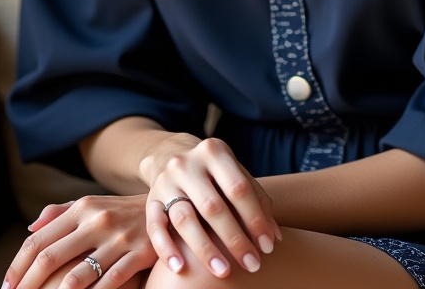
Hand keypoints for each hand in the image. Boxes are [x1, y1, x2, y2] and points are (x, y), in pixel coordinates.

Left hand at [5, 195, 156, 288]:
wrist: (169, 203)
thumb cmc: (122, 211)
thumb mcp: (92, 204)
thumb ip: (60, 213)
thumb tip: (30, 228)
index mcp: (82, 208)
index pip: (38, 240)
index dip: (17, 266)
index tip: (6, 286)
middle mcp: (97, 220)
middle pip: (50, 257)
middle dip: (27, 285)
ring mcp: (118, 238)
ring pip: (76, 276)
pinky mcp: (137, 254)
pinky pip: (108, 284)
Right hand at [143, 136, 280, 277]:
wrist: (171, 156)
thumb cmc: (214, 173)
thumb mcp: (234, 174)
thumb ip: (256, 199)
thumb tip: (274, 236)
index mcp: (214, 151)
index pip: (238, 188)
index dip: (255, 219)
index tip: (268, 247)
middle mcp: (187, 164)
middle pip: (213, 207)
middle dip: (235, 239)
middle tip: (252, 265)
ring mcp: (166, 182)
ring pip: (184, 219)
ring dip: (206, 249)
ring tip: (224, 272)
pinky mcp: (149, 201)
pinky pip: (156, 228)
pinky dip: (167, 250)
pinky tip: (180, 269)